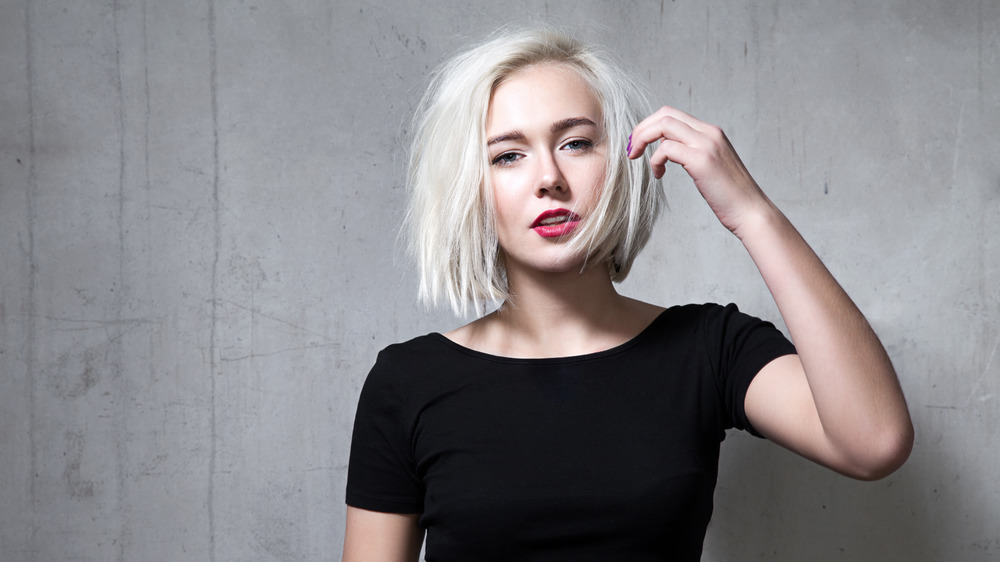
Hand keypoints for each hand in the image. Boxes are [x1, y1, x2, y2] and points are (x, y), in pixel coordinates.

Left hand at [627, 105, 769, 235]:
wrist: (750, 211)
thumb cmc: (728, 195)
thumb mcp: (710, 166)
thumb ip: (692, 152)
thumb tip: (668, 148)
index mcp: (711, 132)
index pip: (672, 114)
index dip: (649, 125)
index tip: (638, 144)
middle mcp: (709, 133)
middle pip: (664, 114)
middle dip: (641, 129)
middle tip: (631, 150)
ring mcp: (706, 144)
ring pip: (663, 125)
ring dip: (643, 140)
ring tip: (637, 159)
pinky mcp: (702, 160)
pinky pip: (666, 148)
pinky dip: (655, 160)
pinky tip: (659, 175)